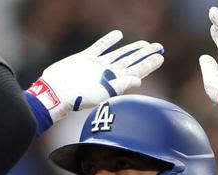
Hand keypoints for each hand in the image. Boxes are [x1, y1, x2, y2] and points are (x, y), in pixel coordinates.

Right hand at [27, 31, 163, 123]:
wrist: (56, 92)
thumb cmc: (78, 97)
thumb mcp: (103, 93)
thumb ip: (121, 85)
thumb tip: (139, 80)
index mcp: (114, 82)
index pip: (136, 72)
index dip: (149, 64)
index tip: (161, 57)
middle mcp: (108, 73)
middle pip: (131, 62)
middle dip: (145, 55)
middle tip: (158, 47)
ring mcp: (97, 65)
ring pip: (119, 54)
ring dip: (131, 48)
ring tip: (144, 43)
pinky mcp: (85, 58)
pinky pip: (99, 47)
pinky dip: (108, 40)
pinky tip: (118, 35)